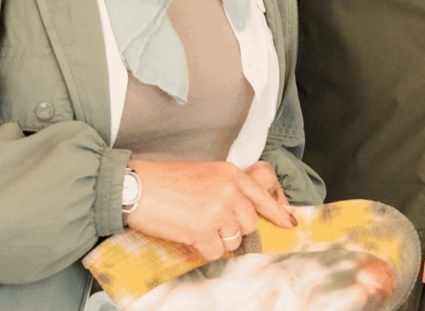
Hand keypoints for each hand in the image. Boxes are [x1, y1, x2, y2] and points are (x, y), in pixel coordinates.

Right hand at [125, 158, 296, 262]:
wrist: (136, 187)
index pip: (262, 196)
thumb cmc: (163, 180)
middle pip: (249, 224)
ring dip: (215, 238)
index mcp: (229, 174)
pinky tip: (186, 233)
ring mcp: (217, 212)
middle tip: (211, 222)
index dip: (277, 213)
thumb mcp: (202, 172)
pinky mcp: (203, 232)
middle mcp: (228, 191)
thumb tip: (242, 211)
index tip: (288, 223)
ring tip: (193, 223)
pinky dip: (201, 248)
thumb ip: (226, 187)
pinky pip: (215, 251)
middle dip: (234, 228)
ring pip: (233, 240)